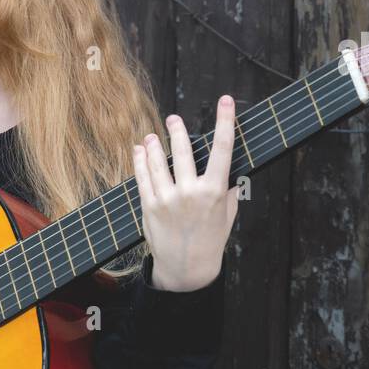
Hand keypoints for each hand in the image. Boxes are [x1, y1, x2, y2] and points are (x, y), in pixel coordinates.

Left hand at [133, 95, 239, 291]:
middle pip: (183, 151)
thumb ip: (227, 189)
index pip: (223, 149)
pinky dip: (140, 161)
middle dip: (177, 130)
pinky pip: (142, 177)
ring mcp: (168, 199)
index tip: (225, 101)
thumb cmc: (211, 239)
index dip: (225, 121)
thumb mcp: (227, 213)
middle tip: (173, 118)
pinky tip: (139, 150)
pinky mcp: (149, 206)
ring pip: (158, 162)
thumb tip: (229, 169)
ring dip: (154, 145)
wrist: (188, 268)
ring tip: (151, 136)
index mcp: (215, 191)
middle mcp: (191, 192)